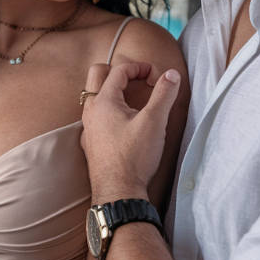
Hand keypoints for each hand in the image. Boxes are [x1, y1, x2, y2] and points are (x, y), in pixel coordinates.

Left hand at [80, 62, 181, 203]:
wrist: (118, 191)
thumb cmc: (135, 156)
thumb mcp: (154, 122)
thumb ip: (163, 94)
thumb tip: (171, 75)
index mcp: (103, 101)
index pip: (118, 71)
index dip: (138, 67)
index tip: (154, 75)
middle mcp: (90, 111)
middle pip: (96, 75)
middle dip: (117, 71)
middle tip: (137, 79)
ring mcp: (87, 127)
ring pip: (93, 97)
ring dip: (111, 90)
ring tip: (131, 98)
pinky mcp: (90, 143)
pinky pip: (94, 116)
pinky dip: (107, 109)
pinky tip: (122, 122)